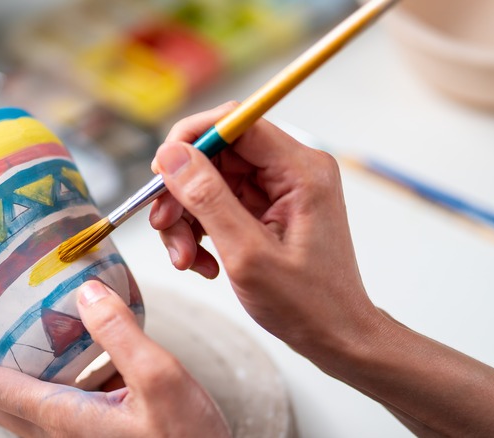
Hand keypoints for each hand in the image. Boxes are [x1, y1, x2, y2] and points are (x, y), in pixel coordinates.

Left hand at [0, 280, 229, 437]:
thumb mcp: (160, 379)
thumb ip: (121, 333)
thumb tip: (85, 290)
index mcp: (62, 416)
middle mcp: (57, 430)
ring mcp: (74, 435)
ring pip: (16, 403)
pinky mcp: (95, 432)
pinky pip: (48, 402)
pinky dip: (35, 375)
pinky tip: (65, 350)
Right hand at [150, 102, 383, 356]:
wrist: (334, 336)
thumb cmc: (307, 304)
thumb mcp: (247, 253)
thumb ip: (208, 198)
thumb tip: (171, 155)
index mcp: (300, 170)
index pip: (235, 122)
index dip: (190, 138)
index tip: (159, 170)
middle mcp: (291, 170)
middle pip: (216, 154)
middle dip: (182, 191)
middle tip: (165, 226)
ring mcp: (278, 189)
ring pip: (210, 181)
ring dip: (187, 218)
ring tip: (185, 258)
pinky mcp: (266, 208)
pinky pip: (218, 203)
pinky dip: (201, 230)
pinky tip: (203, 263)